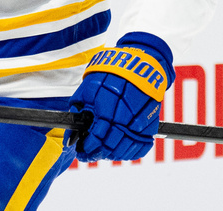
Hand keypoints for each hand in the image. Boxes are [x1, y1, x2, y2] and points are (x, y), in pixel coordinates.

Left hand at [69, 35, 170, 161]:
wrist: (139, 66)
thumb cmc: (110, 75)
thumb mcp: (89, 87)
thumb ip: (80, 107)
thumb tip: (72, 126)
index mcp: (106, 110)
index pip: (95, 139)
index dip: (87, 148)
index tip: (81, 151)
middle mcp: (123, 120)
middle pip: (109, 147)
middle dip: (97, 154)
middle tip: (90, 155)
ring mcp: (138, 124)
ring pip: (125, 151)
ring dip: (112, 155)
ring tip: (104, 153)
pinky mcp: (150, 126)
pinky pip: (141, 147)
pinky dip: (130, 153)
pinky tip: (121, 151)